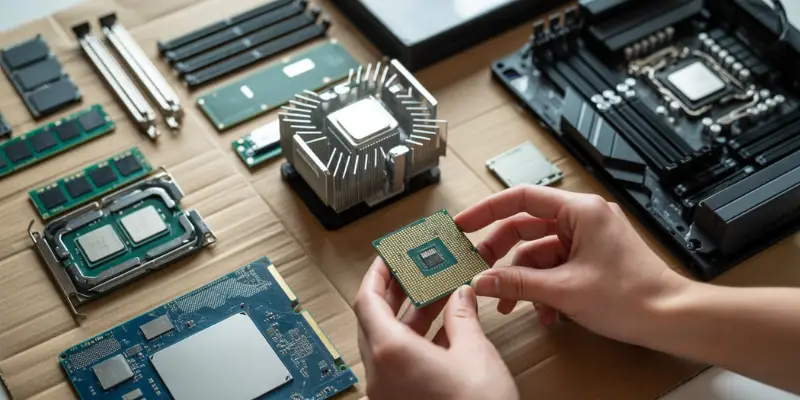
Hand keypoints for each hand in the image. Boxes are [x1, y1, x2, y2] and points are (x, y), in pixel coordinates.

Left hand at [354, 257, 518, 399]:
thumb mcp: (475, 352)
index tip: (387, 256)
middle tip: (412, 270)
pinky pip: (399, 364)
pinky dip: (416, 341)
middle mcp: (380, 372)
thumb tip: (461, 294)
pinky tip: (443, 328)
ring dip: (409, 316)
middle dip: (395, 292)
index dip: (377, 274)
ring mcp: (388, 392)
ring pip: (388, 343)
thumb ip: (463, 316)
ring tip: (435, 293)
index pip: (367, 300)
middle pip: (374, 320)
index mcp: (390, 352)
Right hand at [456, 185, 692, 346]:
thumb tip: (481, 280)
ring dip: (522, 279)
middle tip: (478, 270)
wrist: (670, 318)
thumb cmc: (632, 296)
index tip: (462, 225)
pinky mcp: (590, 258)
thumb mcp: (563, 290)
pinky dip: (543, 287)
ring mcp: (587, 239)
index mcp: (579, 211)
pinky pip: (554, 267)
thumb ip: (517, 284)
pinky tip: (542, 313)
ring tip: (508, 303)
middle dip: (501, 253)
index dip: (486, 210)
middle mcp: (583, 218)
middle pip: (525, 227)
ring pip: (538, 252)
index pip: (520, 199)